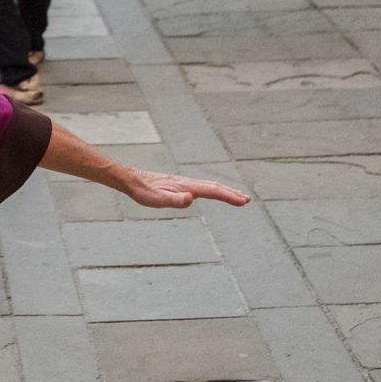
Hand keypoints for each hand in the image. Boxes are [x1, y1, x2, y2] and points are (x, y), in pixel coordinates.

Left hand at [125, 169, 250, 209]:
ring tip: (237, 196)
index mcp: (186, 186)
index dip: (229, 196)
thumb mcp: (157, 200)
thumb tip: (191, 198)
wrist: (133, 180)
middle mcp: (188, 183)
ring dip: (225, 191)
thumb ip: (174, 200)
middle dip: (231, 193)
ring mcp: (185, 183)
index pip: (212, 191)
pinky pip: (202, 188)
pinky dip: (213, 190)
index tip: (243, 201)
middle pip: (214, 187)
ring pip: (209, 186)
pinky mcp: (180, 186)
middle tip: (247, 200)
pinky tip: (212, 193)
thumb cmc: (144, 191)